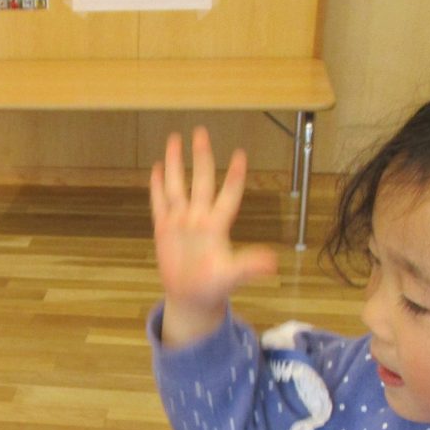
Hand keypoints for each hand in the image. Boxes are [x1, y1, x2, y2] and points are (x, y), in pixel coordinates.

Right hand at [151, 126, 276, 346]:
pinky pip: (159, 203)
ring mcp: (181, 222)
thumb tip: (273, 263)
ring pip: (177, 186)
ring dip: (177, 164)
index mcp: (217, 226)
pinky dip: (157, 186)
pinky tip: (157, 168)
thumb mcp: (232, 276)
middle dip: (201, 157)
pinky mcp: (164, 230)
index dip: (235, 177)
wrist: (192, 297)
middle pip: (201, 181)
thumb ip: (249, 266)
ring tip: (175, 139)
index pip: (228, 195)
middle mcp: (199, 218)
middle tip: (201, 132)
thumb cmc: (214, 287)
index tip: (241, 154)